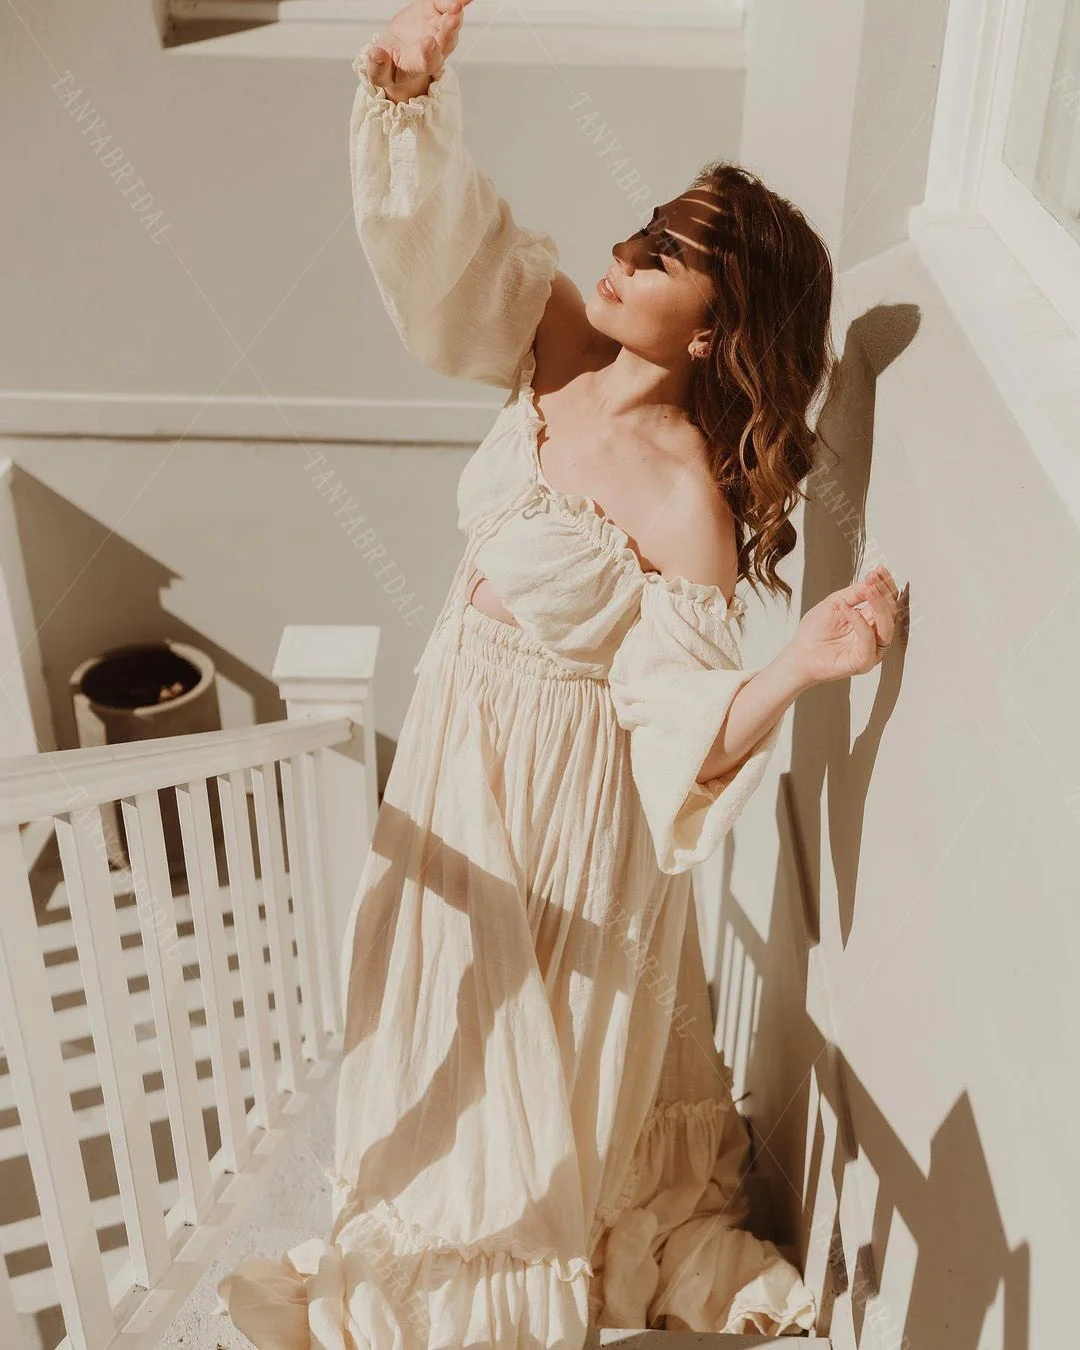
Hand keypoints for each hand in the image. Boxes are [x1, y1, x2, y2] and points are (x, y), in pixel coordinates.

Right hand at [364, 0, 473, 103]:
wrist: (396, 50)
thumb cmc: (390, 65)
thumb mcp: (380, 73)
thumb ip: (377, 68)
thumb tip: (375, 54)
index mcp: (421, 65)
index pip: (428, 61)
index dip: (429, 53)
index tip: (428, 43)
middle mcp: (436, 49)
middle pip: (446, 42)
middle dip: (449, 31)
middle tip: (452, 20)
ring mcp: (438, 30)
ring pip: (451, 23)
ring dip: (455, 13)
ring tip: (457, 3)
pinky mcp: (436, 12)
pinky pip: (447, 4)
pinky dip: (457, 1)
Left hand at [787, 566, 901, 685]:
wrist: (799, 654)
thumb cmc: (815, 631)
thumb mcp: (835, 603)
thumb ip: (855, 593)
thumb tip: (872, 581)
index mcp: (870, 621)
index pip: (887, 601)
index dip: (885, 584)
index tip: (879, 569)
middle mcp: (875, 635)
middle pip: (891, 612)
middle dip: (883, 592)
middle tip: (873, 578)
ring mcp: (871, 650)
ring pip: (886, 626)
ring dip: (879, 604)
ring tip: (868, 589)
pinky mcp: (863, 662)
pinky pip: (869, 641)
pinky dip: (860, 622)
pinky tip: (848, 609)